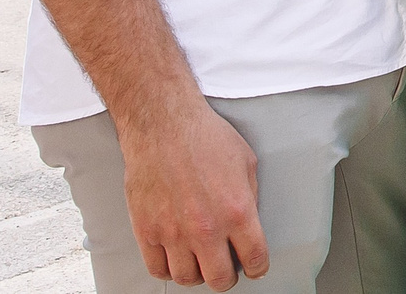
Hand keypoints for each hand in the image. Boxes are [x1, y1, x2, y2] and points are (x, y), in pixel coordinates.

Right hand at [117, 98, 266, 288]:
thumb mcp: (246, 163)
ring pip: (188, 279)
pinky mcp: (147, 231)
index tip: (255, 267)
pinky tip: (176, 258)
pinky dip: (169, 269)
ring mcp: (174, 233)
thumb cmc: (205, 138)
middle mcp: (206, 228)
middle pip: (220, 279)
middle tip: (226, 266)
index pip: (255, 259)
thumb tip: (248, 224)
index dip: (258, 268)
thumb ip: (250, 198)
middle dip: (227, 276)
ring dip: (197, 274)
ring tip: (200, 261)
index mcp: (238, 211)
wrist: (164, 126)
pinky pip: (158, 269)